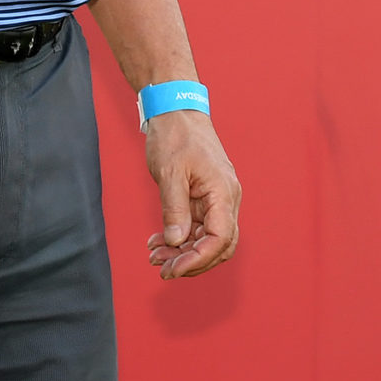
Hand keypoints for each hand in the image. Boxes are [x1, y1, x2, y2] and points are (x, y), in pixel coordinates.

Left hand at [145, 109, 240, 278]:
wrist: (176, 111)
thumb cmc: (175, 136)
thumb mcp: (170, 172)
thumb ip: (174, 209)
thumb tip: (175, 241)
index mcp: (223, 191)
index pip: (220, 238)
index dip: (198, 259)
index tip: (172, 269)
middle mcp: (226, 198)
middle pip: (220, 245)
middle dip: (192, 261)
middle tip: (162, 269)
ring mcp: (217, 198)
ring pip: (208, 239)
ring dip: (184, 252)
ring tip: (154, 256)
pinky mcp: (205, 198)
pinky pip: (198, 227)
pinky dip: (180, 238)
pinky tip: (158, 242)